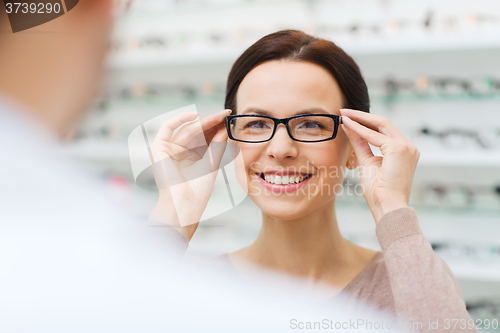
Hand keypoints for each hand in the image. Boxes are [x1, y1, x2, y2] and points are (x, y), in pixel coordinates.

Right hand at [148, 109, 230, 239]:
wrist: (185, 203)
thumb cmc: (198, 191)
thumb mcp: (212, 164)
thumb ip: (217, 146)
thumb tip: (225, 128)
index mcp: (190, 158)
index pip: (204, 138)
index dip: (216, 128)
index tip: (229, 120)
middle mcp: (178, 152)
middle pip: (196, 132)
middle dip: (212, 122)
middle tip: (225, 114)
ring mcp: (168, 149)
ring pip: (186, 129)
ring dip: (204, 121)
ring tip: (219, 116)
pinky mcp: (158, 148)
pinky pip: (167, 127)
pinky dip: (180, 119)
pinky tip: (196, 115)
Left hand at [340, 109, 419, 223]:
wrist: (388, 207)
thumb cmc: (378, 192)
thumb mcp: (367, 162)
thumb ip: (360, 145)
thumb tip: (349, 128)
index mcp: (404, 150)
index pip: (383, 130)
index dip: (365, 122)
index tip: (348, 118)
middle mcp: (409, 146)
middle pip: (383, 123)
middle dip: (362, 116)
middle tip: (344, 111)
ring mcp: (407, 147)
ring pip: (381, 124)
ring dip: (360, 118)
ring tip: (344, 114)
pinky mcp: (399, 149)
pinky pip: (375, 136)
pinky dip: (360, 129)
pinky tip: (348, 125)